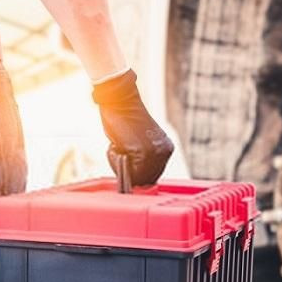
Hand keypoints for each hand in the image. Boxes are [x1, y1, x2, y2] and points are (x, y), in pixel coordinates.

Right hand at [92, 70, 173, 185]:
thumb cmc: (125, 119)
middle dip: (129, 170)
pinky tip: (116, 142)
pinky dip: (114, 159)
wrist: (120, 99)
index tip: (126, 155)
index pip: (152, 175)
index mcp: (166, 148)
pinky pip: (126, 170)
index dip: (135, 172)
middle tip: (121, 148)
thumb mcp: (139, 142)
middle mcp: (164, 152)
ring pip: (135, 177)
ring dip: (120, 164)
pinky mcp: (143, 152)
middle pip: (145, 180)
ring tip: (119, 144)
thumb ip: (142, 160)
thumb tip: (139, 182)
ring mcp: (155, 153)